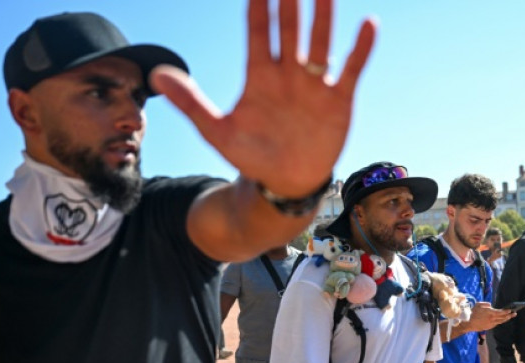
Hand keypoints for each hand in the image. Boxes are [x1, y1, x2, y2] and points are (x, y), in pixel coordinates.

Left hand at [150, 0, 376, 197]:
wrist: (285, 183)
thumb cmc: (250, 156)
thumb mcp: (217, 132)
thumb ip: (191, 103)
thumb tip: (155, 76)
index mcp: (259, 76)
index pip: (257, 32)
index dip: (258, 7)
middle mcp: (288, 73)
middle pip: (289, 29)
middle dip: (290, 2)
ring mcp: (314, 85)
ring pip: (319, 42)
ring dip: (323, 17)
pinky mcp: (338, 100)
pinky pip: (352, 69)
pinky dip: (361, 48)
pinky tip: (369, 23)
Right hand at [466, 302, 514, 331]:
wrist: (468, 322)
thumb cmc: (473, 312)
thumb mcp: (479, 304)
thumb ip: (486, 304)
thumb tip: (491, 305)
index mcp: (490, 312)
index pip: (501, 312)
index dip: (507, 311)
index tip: (511, 310)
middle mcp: (492, 319)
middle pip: (503, 317)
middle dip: (509, 315)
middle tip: (514, 313)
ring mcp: (491, 324)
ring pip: (500, 321)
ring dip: (506, 319)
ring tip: (510, 317)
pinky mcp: (489, 327)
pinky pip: (496, 324)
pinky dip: (500, 322)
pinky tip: (501, 320)